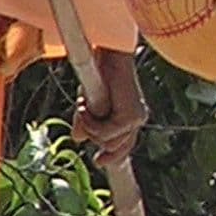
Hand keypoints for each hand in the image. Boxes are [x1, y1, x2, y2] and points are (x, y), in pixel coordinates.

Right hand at [71, 46, 145, 163]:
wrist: (107, 55)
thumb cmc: (99, 73)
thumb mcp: (88, 103)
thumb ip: (87, 123)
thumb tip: (77, 139)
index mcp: (131, 117)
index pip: (125, 146)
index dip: (113, 157)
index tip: (98, 161)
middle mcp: (137, 119)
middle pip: (116, 148)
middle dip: (94, 136)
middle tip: (82, 115)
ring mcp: (136, 118)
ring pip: (109, 142)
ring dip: (90, 128)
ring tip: (83, 107)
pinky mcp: (129, 116)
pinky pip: (105, 133)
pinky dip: (90, 123)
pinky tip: (83, 106)